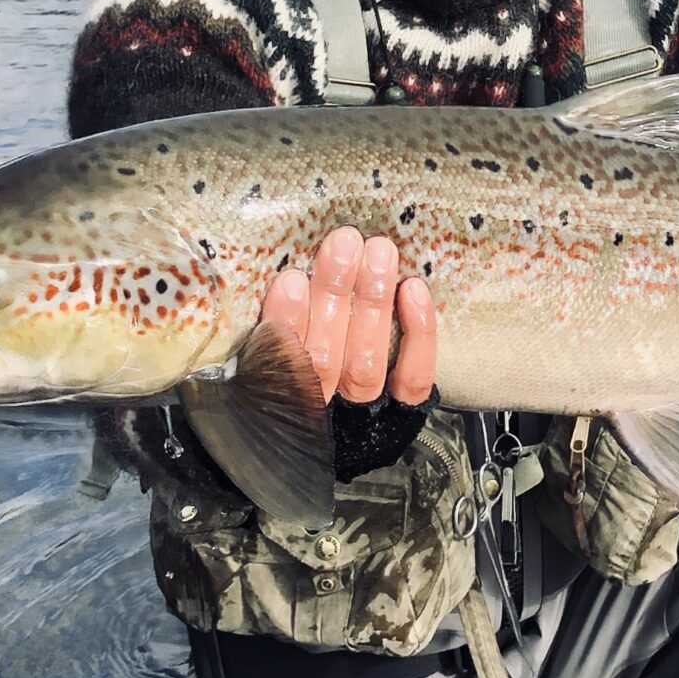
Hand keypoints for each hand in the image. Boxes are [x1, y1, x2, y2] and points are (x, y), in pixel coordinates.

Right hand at [260, 228, 437, 404]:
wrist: (322, 436)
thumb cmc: (294, 365)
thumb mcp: (262, 356)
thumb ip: (267, 325)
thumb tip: (274, 273)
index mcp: (277, 396)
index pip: (277, 364)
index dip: (286, 322)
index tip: (291, 279)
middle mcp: (319, 410)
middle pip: (324, 355)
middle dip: (334, 293)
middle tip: (346, 242)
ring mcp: (363, 413)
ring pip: (366, 360)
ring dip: (373, 300)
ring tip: (378, 252)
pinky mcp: (402, 412)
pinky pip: (411, 377)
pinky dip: (416, 332)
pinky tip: (412, 289)